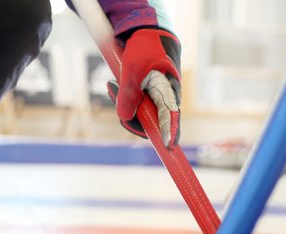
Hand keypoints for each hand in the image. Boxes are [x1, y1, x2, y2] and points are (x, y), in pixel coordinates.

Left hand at [110, 28, 181, 146]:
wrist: (148, 34)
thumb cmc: (144, 50)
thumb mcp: (132, 70)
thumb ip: (128, 94)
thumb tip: (125, 117)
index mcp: (169, 91)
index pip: (171, 117)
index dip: (169, 133)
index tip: (168, 146)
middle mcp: (166, 100)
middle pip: (151, 123)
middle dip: (129, 117)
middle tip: (114, 88)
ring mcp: (158, 101)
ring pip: (140, 116)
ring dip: (124, 106)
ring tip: (113, 84)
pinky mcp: (149, 99)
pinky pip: (135, 108)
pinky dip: (124, 101)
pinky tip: (114, 85)